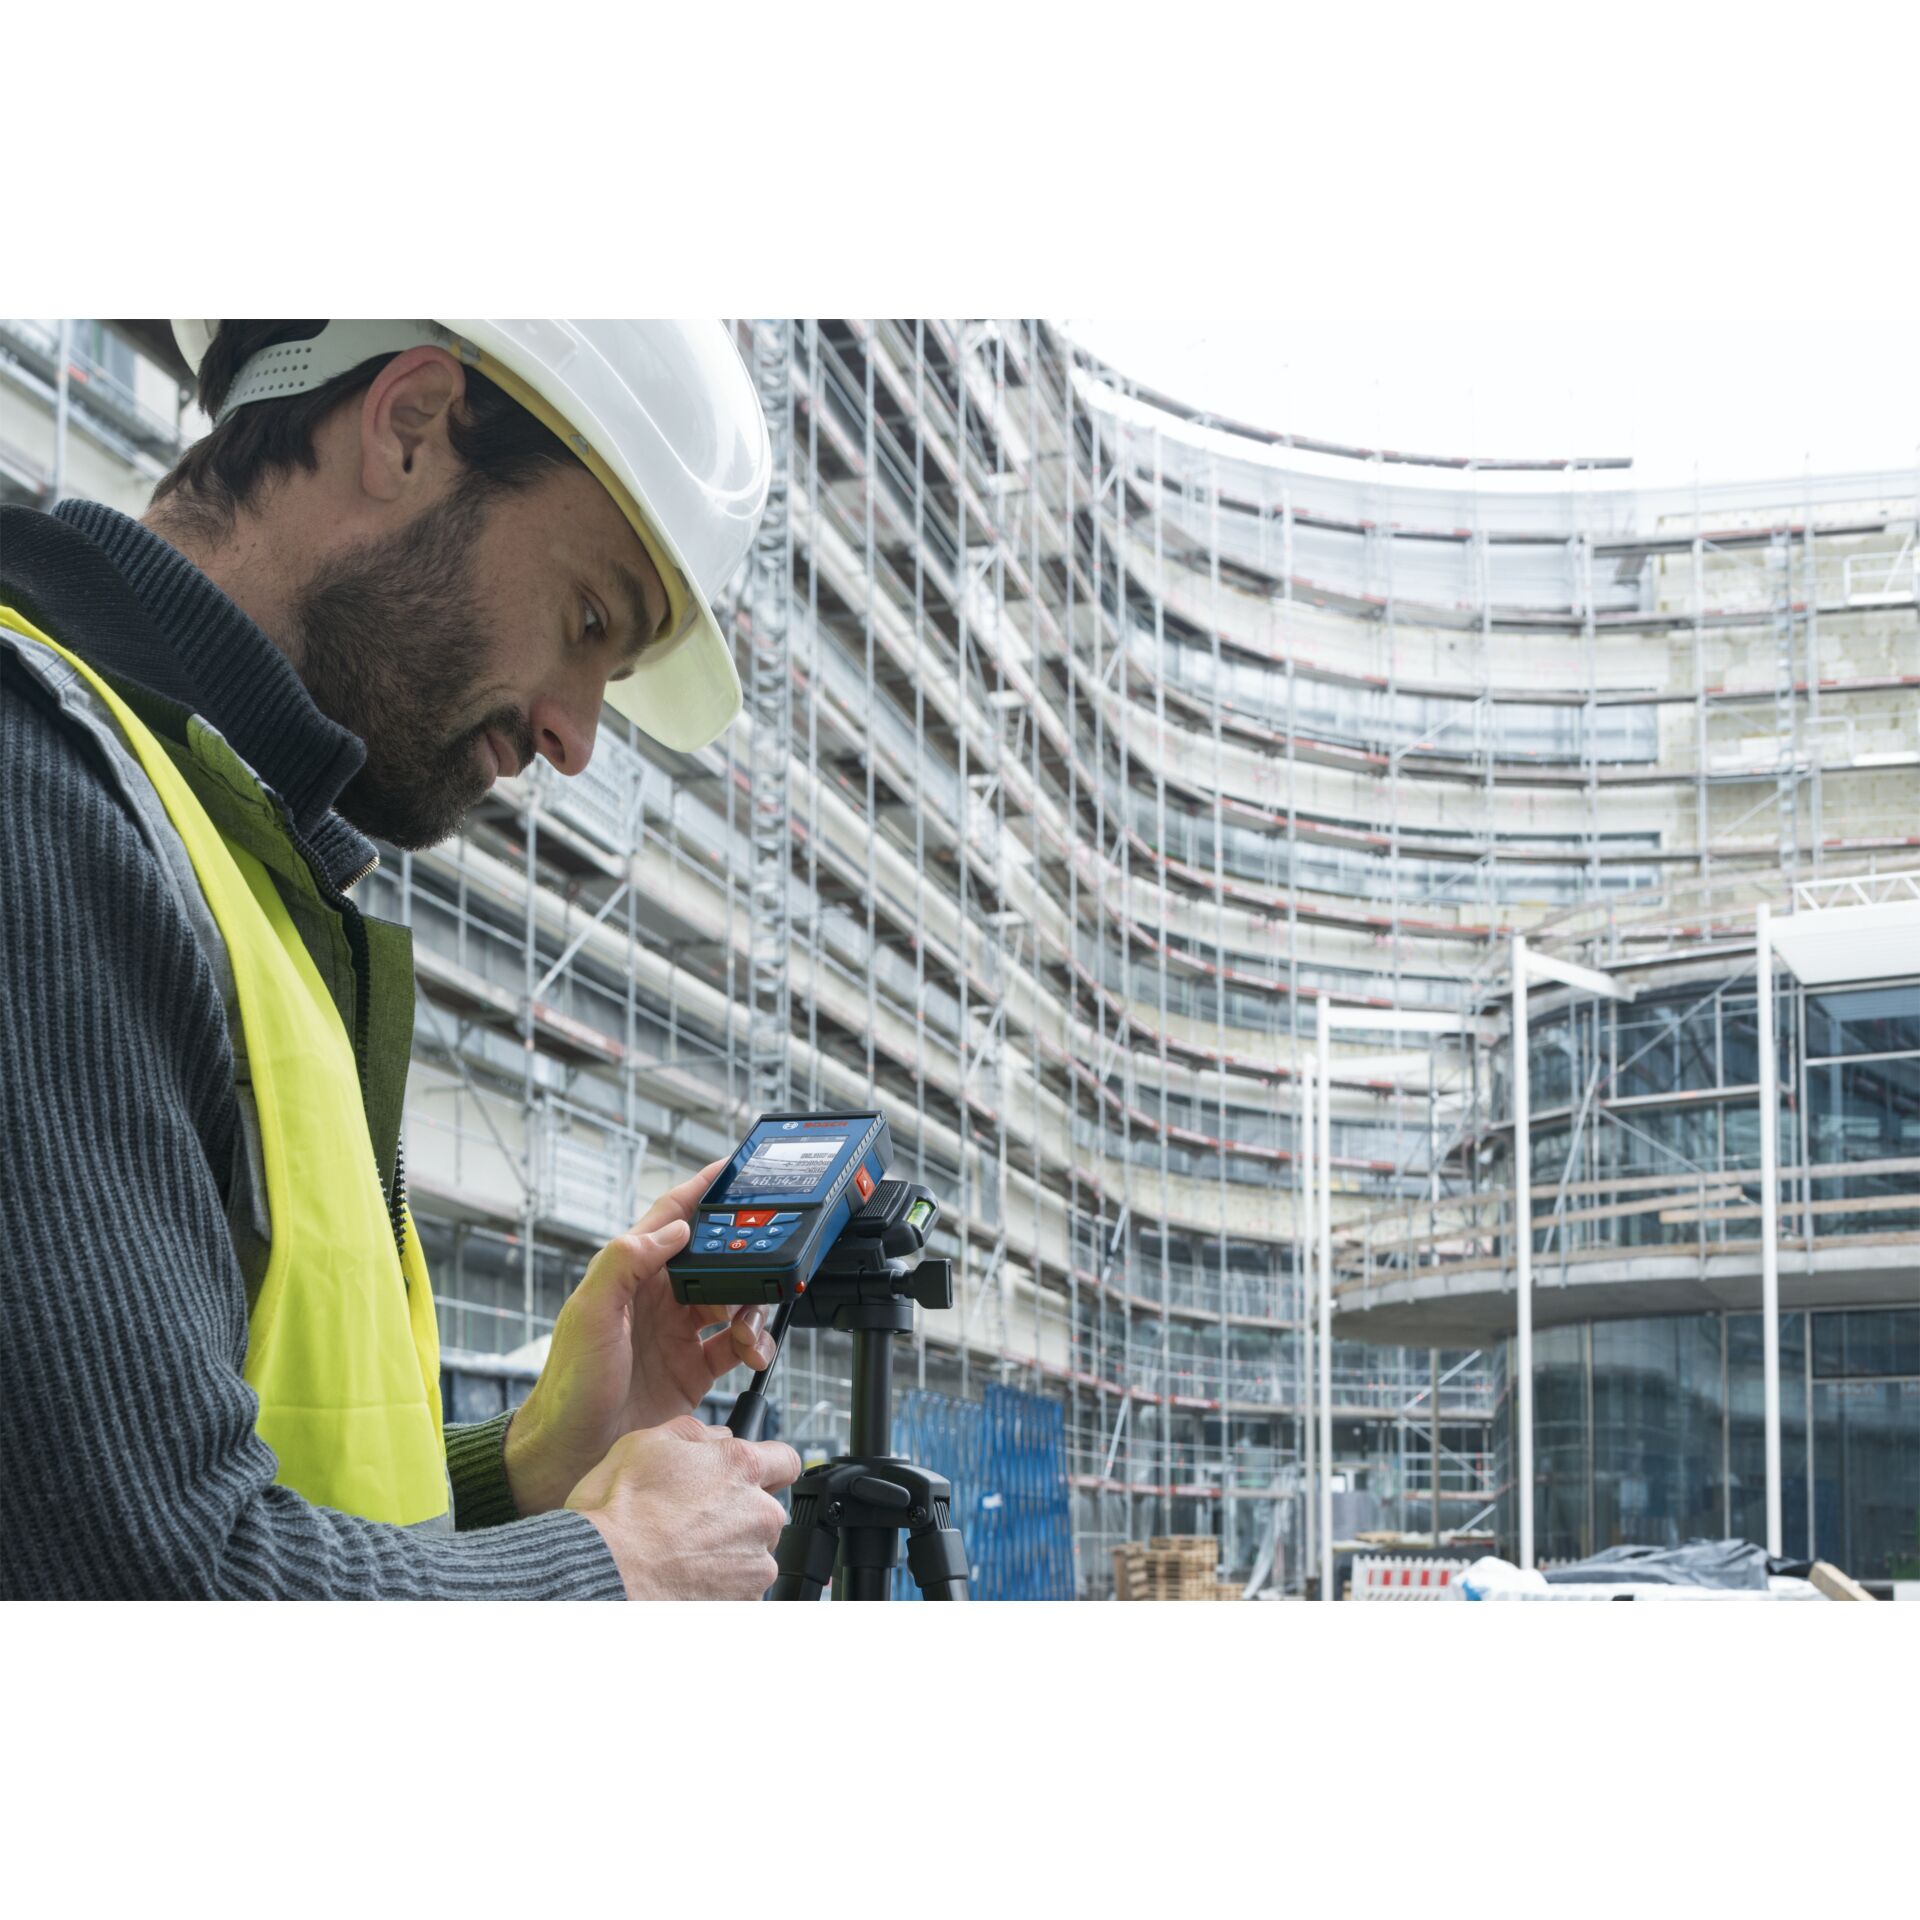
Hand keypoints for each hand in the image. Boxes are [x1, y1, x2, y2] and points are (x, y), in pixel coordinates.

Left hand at [503, 1160, 778, 1515]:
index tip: (736, 1168)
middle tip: (770, 1260)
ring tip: (751, 1327)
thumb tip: (676, 1229)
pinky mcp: (694, 1369)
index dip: (703, 1188)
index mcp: (631, 1273)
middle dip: (746, 1256)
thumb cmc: (569, 1385)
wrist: (573, 1452)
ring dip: (755, 1307)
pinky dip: (755, 1346)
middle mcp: (658, 1298)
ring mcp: (678, 1334)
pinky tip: (752, 1355)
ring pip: (734, 1300)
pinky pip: (739, 1345)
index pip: (673, 1215)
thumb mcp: (590, 1313)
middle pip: (715, 1258)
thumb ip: (626, 1261)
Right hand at [567, 1415, 800, 1599]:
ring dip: (730, 1553)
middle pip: (766, 1510)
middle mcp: (759, 1514)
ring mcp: (755, 1564)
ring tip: (683, 1556)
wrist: (603, 1574)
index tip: (750, 1478)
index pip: (786, 1460)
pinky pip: (741, 1591)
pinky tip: (685, 1579)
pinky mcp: (745, 1602)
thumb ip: (694, 1432)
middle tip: (693, 1522)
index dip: (767, 1467)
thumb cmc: (617, 1511)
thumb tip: (717, 1436)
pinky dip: (720, 1587)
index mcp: (741, 1467)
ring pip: (754, 1553)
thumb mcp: (646, 1444)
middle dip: (739, 1514)